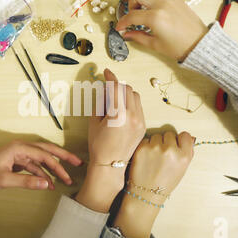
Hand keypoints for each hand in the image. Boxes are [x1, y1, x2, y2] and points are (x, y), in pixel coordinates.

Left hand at [0, 140, 81, 189]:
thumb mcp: (5, 180)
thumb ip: (27, 181)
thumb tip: (46, 183)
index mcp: (19, 148)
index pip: (44, 156)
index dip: (58, 166)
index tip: (67, 175)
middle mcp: (22, 147)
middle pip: (48, 150)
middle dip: (63, 156)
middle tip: (78, 162)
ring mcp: (20, 153)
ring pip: (42, 158)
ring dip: (53, 167)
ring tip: (65, 177)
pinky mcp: (18, 160)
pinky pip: (34, 165)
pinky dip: (42, 173)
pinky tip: (48, 182)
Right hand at [75, 69, 145, 212]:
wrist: (110, 164)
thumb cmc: (99, 145)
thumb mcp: (94, 121)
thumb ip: (100, 103)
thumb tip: (105, 91)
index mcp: (118, 114)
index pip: (116, 88)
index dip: (111, 77)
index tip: (107, 72)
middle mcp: (132, 116)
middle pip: (128, 90)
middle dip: (118, 86)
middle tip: (108, 90)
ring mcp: (140, 121)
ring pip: (136, 97)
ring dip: (125, 94)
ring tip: (115, 102)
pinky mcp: (143, 126)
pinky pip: (139, 108)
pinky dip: (131, 104)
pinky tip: (122, 112)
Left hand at [113, 131, 194, 237]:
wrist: (146, 193)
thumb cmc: (165, 183)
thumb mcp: (182, 169)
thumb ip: (186, 152)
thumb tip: (188, 137)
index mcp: (184, 156)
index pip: (185, 135)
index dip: (180, 140)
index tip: (176, 145)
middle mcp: (170, 150)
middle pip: (169, 134)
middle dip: (166, 142)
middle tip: (162, 155)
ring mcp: (155, 148)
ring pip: (156, 136)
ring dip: (155, 143)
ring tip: (153, 158)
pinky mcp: (142, 148)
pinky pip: (146, 140)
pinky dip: (145, 146)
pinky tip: (145, 158)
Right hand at [116, 0, 208, 61]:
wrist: (198, 44)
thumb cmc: (180, 46)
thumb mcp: (155, 44)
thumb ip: (138, 37)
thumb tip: (127, 34)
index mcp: (156, 18)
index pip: (132, 16)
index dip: (123, 22)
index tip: (121, 26)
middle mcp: (163, 4)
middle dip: (131, 4)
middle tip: (133, 15)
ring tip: (144, 7)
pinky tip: (155, 4)